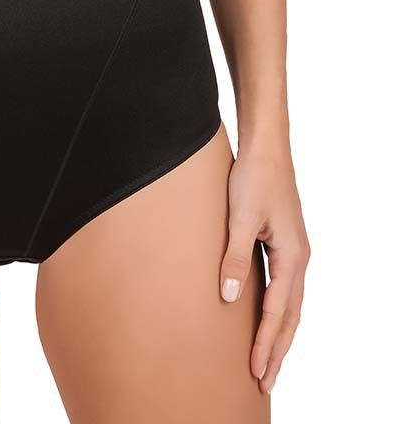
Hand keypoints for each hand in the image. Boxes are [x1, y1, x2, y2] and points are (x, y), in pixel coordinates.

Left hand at [219, 144, 309, 393]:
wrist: (265, 146)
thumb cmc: (254, 176)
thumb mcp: (240, 217)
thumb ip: (235, 258)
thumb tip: (230, 298)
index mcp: (293, 256)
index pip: (280, 312)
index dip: (265, 344)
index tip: (255, 372)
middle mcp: (298, 257)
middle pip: (291, 317)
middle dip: (278, 351)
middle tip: (264, 384)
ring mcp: (293, 251)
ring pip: (290, 304)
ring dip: (278, 334)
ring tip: (265, 362)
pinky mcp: (283, 243)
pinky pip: (283, 288)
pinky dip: (277, 311)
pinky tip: (263, 320)